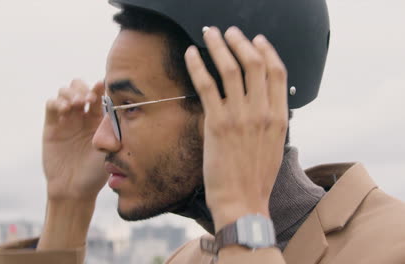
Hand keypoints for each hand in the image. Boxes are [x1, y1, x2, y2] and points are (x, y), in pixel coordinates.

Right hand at [43, 79, 107, 201]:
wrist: (75, 190)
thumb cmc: (96, 173)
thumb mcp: (110, 148)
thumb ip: (112, 127)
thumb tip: (120, 106)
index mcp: (99, 119)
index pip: (99, 94)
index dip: (100, 87)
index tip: (103, 85)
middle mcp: (82, 116)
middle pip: (80, 87)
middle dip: (83, 88)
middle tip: (88, 98)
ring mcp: (66, 120)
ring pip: (65, 92)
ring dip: (70, 92)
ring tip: (77, 104)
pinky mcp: (51, 126)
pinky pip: (51, 105)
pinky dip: (57, 101)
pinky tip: (65, 109)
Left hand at [184, 27, 287, 230]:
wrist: (242, 202)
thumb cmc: (256, 178)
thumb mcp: (274, 147)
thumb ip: (271, 122)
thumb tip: (264, 104)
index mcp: (279, 117)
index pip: (278, 72)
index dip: (267, 50)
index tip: (257, 39)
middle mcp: (262, 112)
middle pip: (255, 63)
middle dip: (241, 41)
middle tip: (230, 32)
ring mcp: (239, 116)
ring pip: (230, 68)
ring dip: (219, 45)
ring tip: (210, 33)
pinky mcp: (216, 123)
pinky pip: (206, 85)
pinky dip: (198, 65)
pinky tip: (191, 53)